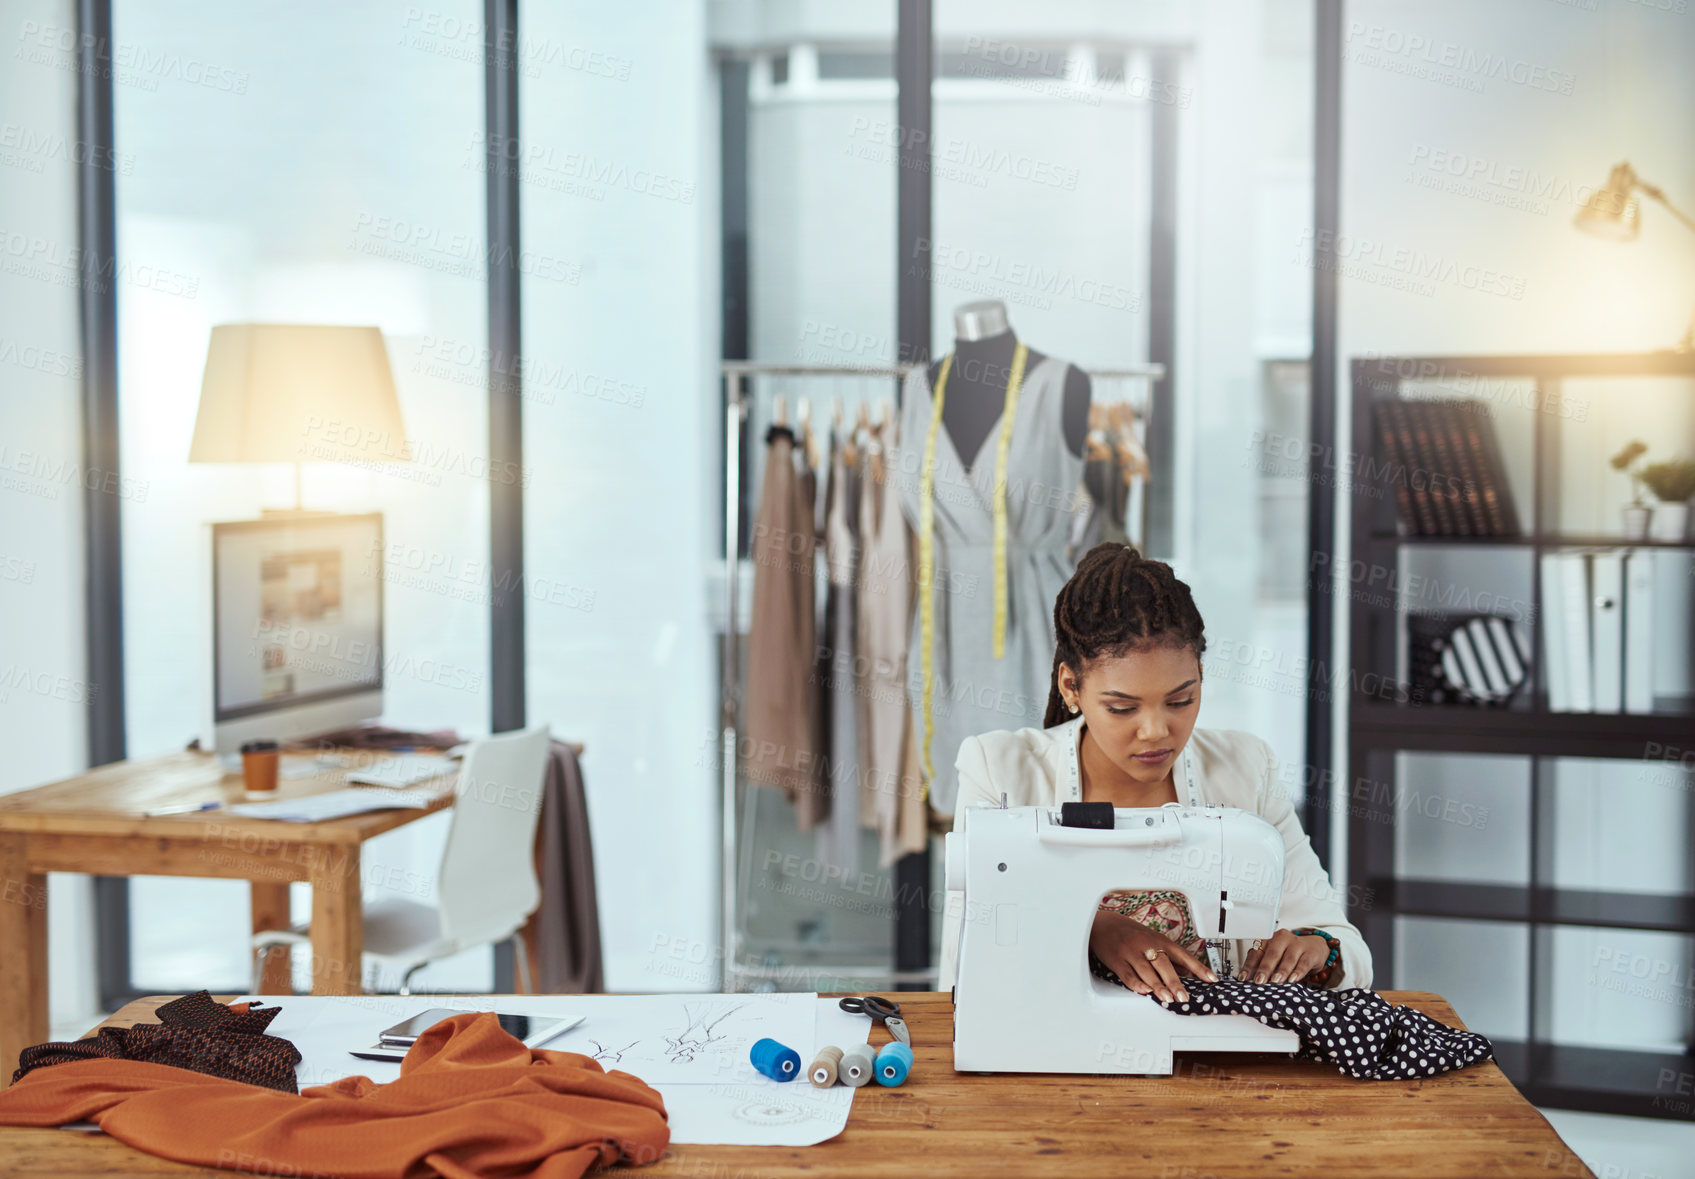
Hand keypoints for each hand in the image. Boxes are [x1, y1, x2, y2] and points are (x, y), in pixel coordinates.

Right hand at [1088, 910, 1217, 1003]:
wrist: (1102, 924)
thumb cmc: (1130, 933)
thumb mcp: (1151, 939)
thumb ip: (1169, 956)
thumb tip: (1187, 972)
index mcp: (1158, 939)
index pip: (1182, 954)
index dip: (1198, 967)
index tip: (1211, 978)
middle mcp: (1146, 944)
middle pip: (1163, 964)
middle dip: (1174, 982)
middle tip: (1183, 997)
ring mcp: (1130, 952)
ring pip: (1146, 971)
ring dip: (1158, 986)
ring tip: (1168, 999)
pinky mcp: (1116, 961)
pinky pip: (1128, 974)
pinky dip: (1136, 984)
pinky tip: (1145, 991)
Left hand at [1241, 930, 1329, 983]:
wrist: (1314, 948)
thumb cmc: (1289, 954)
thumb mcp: (1275, 958)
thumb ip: (1264, 966)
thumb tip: (1251, 981)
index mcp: (1269, 940)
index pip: (1257, 952)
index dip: (1249, 966)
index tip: (1243, 977)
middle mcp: (1282, 939)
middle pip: (1272, 954)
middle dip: (1265, 968)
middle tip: (1259, 980)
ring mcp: (1297, 944)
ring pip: (1288, 959)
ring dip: (1281, 971)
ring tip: (1275, 981)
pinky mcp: (1310, 953)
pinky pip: (1303, 963)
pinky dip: (1298, 972)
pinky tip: (1292, 979)